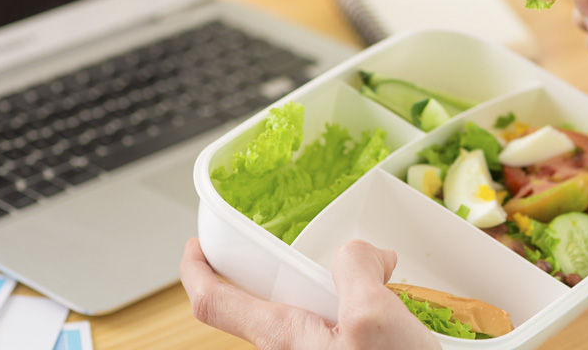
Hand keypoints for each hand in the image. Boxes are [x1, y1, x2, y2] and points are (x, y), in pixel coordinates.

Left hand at [180, 238, 439, 349]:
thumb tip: (362, 255)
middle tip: (332, 258)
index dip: (196, 271)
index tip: (194, 247)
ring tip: (382, 287)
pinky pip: (339, 331)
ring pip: (312, 315)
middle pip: (270, 303)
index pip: (214, 303)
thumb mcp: (373, 314)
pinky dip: (359, 313)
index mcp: (283, 339)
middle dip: (296, 272)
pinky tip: (393, 315)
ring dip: (340, 293)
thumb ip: (355, 268)